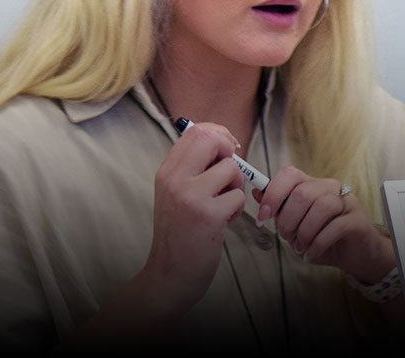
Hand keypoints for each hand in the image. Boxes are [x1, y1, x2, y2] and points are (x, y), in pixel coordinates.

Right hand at [142, 122, 246, 310]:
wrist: (171, 273)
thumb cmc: (181, 232)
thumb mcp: (176, 193)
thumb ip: (194, 168)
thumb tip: (224, 141)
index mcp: (167, 172)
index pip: (194, 131)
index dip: (218, 133)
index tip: (228, 148)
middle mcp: (175, 180)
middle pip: (211, 139)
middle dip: (229, 152)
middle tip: (229, 173)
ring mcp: (190, 196)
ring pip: (231, 169)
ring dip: (236, 186)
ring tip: (224, 204)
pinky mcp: (208, 214)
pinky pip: (237, 195)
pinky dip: (236, 208)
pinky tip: (223, 221)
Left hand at [255, 166, 394, 284]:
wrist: (357, 255)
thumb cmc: (325, 238)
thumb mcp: (298, 224)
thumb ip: (280, 208)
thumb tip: (257, 191)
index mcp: (312, 185)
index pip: (289, 174)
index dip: (273, 193)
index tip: (264, 215)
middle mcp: (330, 187)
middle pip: (302, 193)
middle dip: (288, 220)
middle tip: (288, 238)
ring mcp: (346, 202)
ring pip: (320, 207)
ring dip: (304, 232)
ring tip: (301, 247)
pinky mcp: (358, 220)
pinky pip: (334, 227)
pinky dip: (317, 244)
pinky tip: (311, 254)